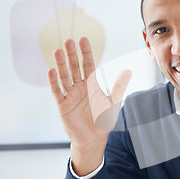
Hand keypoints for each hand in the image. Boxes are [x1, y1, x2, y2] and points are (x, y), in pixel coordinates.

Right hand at [48, 37, 131, 174]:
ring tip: (58, 51)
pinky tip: (51, 70)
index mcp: (91, 84)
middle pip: (74, 67)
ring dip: (61, 64)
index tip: (83, 39)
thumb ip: (119, 86)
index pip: (88, 65)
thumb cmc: (103, 120)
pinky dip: (54, 81)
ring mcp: (70, 95)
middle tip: (68, 40)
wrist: (93, 138)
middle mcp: (79, 87)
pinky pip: (57, 91)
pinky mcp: (63, 105)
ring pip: (65, 76)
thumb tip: (128, 71)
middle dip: (72, 55)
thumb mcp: (114, 102)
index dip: (86, 53)